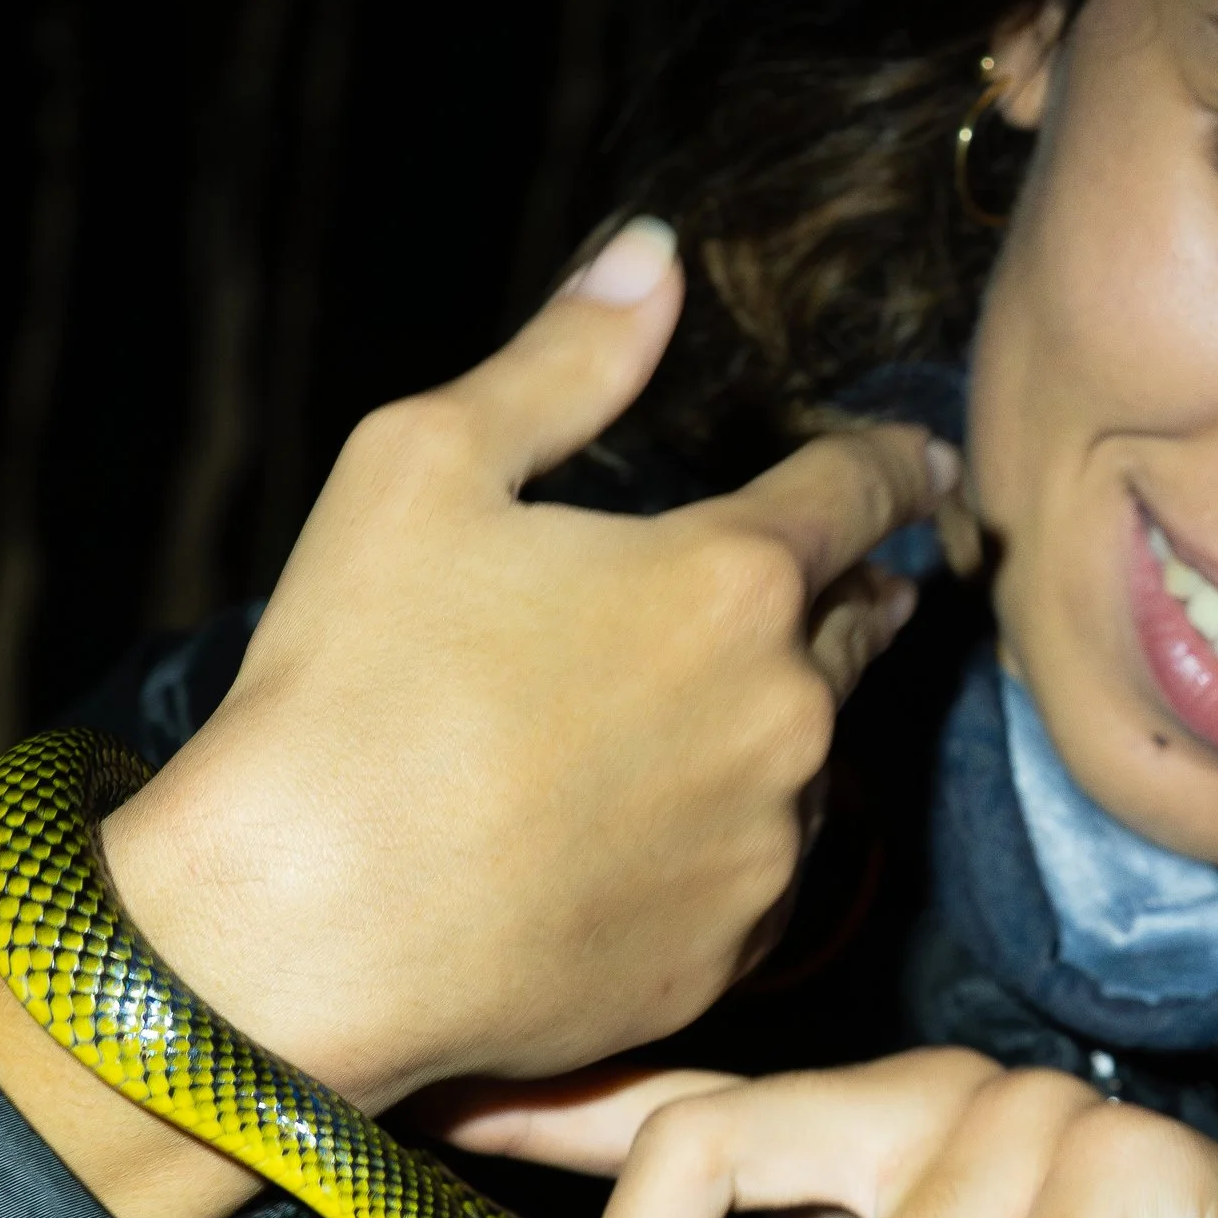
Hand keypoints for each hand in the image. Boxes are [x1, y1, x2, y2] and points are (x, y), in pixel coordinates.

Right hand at [0, 221, 957, 1217]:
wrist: (298, 936)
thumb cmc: (349, 687)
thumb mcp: (424, 466)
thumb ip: (563, 360)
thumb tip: (653, 260)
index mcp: (732, 579)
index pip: (864, 492)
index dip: (891, 463)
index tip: (918, 462)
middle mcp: (787, 715)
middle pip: (857, 627)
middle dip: (839, 594)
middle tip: (799, 584)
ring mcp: (767, 848)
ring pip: (811, 759)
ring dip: (769, 723)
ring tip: (661, 721)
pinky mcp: (729, 957)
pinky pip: (759, 875)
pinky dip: (723, 840)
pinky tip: (629, 833)